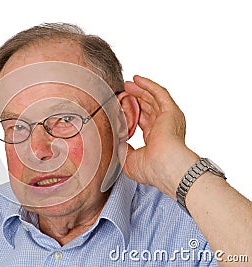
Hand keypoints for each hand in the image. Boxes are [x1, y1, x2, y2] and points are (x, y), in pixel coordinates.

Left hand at [122, 75, 198, 198]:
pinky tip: (137, 79)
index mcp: (156, 140)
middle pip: (149, 108)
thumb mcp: (129, 160)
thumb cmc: (151, 169)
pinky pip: (159, 93)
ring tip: (127, 83)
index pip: (144, 121)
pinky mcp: (170, 111)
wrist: (166, 167)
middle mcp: (163, 128)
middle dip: (136, 98)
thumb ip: (122, 149)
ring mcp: (168, 119)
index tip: (121, 106)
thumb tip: (116, 141)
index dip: (132, 112)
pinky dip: (148, 85)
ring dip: (140, 89)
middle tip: (123, 91)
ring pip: (153, 98)